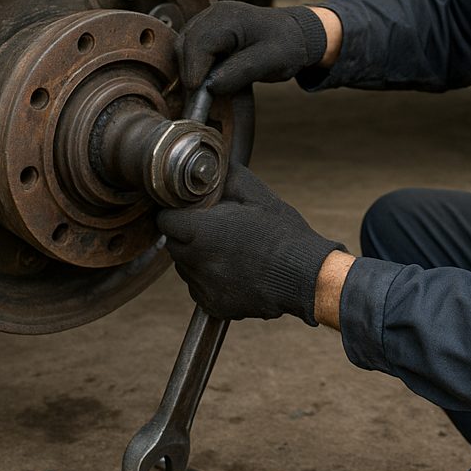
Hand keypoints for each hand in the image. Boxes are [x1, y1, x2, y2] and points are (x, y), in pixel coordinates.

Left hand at [157, 162, 344, 322]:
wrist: (305, 276)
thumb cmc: (283, 233)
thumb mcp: (257, 195)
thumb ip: (227, 178)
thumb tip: (213, 166)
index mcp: (202, 231)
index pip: (165, 220)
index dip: (175, 212)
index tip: (188, 211)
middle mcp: (197, 261)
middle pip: (173, 244)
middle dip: (185, 234)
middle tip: (211, 228)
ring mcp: (204, 286)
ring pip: (185, 267)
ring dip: (197, 257)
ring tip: (227, 250)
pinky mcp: (213, 305)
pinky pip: (199, 288)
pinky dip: (209, 279)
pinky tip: (233, 270)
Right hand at [175, 1, 327, 96]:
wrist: (295, 34)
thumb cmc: (287, 45)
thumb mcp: (271, 61)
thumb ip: (241, 72)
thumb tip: (210, 87)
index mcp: (228, 17)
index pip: (199, 44)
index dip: (194, 70)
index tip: (197, 92)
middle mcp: (213, 14)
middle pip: (185, 44)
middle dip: (189, 71)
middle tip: (198, 97)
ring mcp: (208, 20)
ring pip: (183, 47)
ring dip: (189, 69)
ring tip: (202, 90)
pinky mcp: (207, 31)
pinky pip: (190, 48)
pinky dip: (193, 65)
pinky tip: (204, 79)